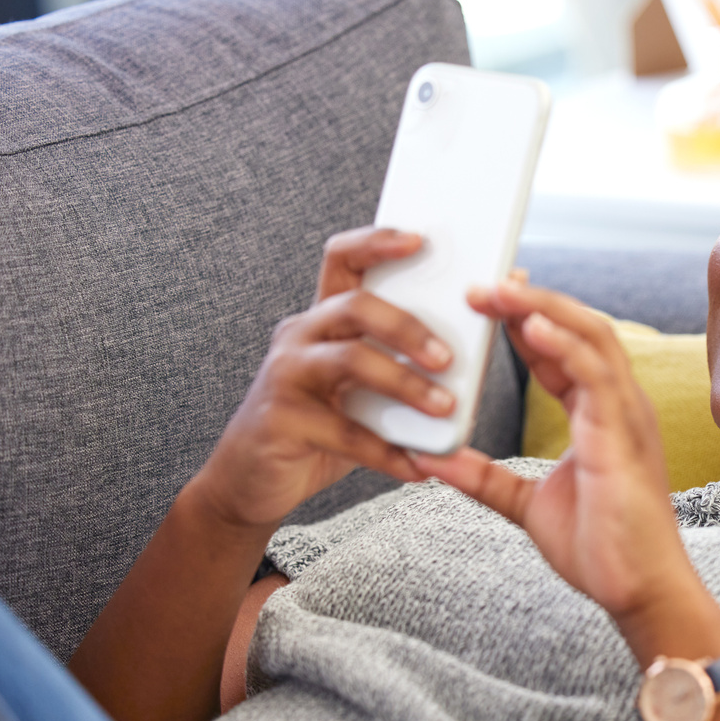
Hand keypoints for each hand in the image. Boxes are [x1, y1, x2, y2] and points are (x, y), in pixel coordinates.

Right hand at [189, 227, 453, 529]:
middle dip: (408, 327)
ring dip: (405, 383)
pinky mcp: (282, 420)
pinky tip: (417, 467)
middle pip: (355, 306)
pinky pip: (345, 432)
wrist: (250, 481)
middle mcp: (300, 336)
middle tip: (448, 357)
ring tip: (443, 409)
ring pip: (351, 360)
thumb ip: (399, 362)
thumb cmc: (318, 427)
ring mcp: (286, 376)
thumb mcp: (359, 387)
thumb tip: (468, 352)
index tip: (421, 240)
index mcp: (323, 318)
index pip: (343, 259)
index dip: (378, 242)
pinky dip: (387, 451)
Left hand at [412, 278, 705, 639]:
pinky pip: (596, 375)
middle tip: (482, 281)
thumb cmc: (600, 548)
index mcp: (600, 414)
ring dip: (542, 308)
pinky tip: (529, 324)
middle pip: (579, 328)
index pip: (563, 348)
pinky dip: (563, 344)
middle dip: (531, 300)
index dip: (527, 318)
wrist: (638, 592)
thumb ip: (483, 479)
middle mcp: (619, 404)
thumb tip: (429, 461)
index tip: (487, 296)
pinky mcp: (623, 436)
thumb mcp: (525, 505)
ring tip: (498, 289)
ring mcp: (625, 416)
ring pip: (590, 337)